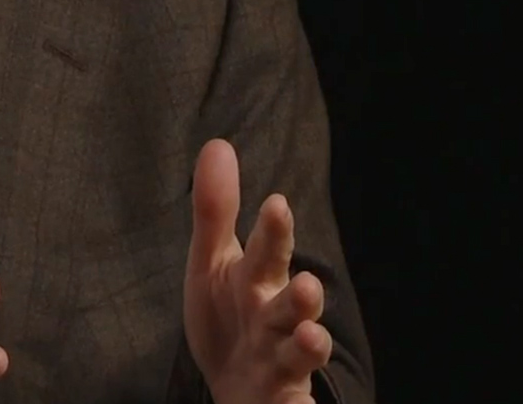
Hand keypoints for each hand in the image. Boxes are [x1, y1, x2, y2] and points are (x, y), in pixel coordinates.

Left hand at [183, 140, 331, 403]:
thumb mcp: (211, 263)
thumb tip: (218, 144)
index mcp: (257, 282)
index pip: (266, 254)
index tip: (276, 204)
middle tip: (308, 284)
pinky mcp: (282, 399)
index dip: (273, 233)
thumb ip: (215, 210)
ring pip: (299, 355)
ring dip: (308, 345)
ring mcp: (281, 363)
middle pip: (290, 306)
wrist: (235, 387)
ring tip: (310, 335)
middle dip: (300, 296)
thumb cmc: (228, 316)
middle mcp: (275, 320)